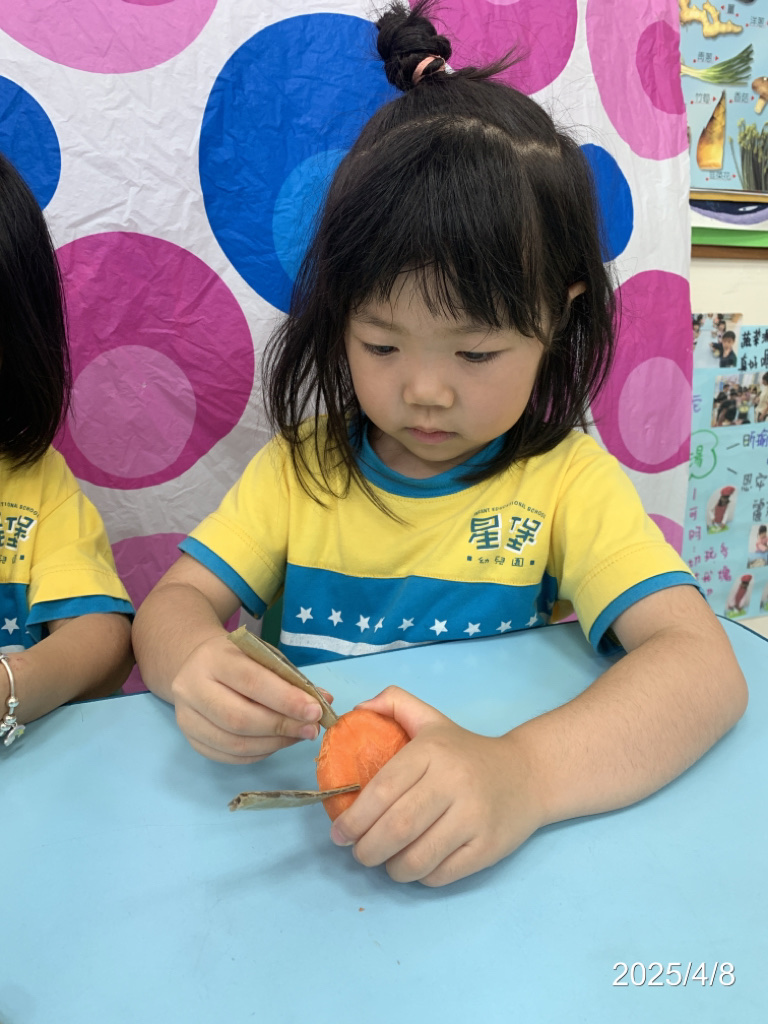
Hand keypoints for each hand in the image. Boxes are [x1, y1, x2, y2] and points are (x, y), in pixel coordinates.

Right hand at [170, 634, 331, 763]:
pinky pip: (229, 756)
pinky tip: (277, 742)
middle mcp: (192, 688)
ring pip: (235, 743)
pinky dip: (260, 753)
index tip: (315, 711)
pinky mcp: (191, 740)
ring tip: (298, 735)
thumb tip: (324, 701)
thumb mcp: (262, 656)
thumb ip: (291, 678)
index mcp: (213, 659)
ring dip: (274, 743)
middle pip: (240, 718)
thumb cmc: (237, 660)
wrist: (194, 665)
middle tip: (311, 729)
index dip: (286, 700)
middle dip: (282, 726)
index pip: (251, 681)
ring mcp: (186, 717)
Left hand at [329, 687, 545, 886]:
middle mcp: (454, 782)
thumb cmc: (467, 751)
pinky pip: (441, 874)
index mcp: (432, 751)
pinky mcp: (488, 847)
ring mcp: (473, 818)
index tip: (339, 833)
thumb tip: (356, 710)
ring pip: (417, 858)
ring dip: (391, 868)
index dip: (355, 817)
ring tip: (385, 861)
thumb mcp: (432, 719)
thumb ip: (394, 703)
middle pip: (397, 828)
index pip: (383, 789)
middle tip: (358, 852)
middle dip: (367, 849)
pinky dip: (420, 877)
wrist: (528, 774)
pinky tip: (416, 865)